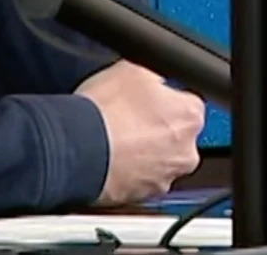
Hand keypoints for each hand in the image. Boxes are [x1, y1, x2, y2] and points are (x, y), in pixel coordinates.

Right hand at [77, 61, 203, 204]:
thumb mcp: (132, 69)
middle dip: (158, 129)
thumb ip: (155, 76)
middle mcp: (185, 153)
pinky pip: (139, 181)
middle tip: (130, 119)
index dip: (166, 99)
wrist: (76, 149)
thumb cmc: (104, 112)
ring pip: (159, 161)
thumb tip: (156, 79)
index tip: (149, 99)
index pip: (189, 103)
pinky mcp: (141, 197)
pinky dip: (128, 172)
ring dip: (143, 152)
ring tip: (116, 139)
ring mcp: (163, 178)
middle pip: (178, 137)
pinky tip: (110, 157)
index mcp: (190, 116)